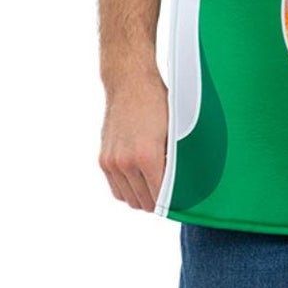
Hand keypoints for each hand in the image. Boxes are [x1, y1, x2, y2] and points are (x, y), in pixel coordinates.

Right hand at [99, 70, 169, 210]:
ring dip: (142, 198)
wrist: (129, 84)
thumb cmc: (157, 104)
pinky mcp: (103, 159)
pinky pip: (116, 189)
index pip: (161, 197)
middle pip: (144, 203)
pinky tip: (140, 181)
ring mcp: (111, 162)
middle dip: (159, 201)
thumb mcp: (175, 131)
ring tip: (155, 187)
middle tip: (170, 194)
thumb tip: (183, 184)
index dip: (172, 202)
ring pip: (129, 199)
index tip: (181, 201)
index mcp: (147, 157)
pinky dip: (128, 190)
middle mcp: (125, 163)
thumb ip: (176, 161)